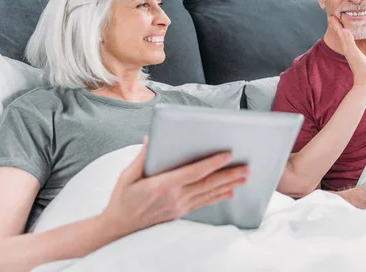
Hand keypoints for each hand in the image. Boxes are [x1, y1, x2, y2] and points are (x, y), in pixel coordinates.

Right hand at [100, 137, 248, 235]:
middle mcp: (175, 197)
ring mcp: (179, 207)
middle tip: (247, 168)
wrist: (118, 226)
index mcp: (164, 185)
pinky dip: (218, 197)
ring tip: (244, 178)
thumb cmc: (122, 199)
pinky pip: (203, 204)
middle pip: (208, 184)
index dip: (213, 163)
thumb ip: (142, 157)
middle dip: (229, 175)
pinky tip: (230, 193)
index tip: (228, 155)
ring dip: (228, 185)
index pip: (195, 172)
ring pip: (209, 194)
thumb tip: (150, 139)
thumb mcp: (127, 176)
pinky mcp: (180, 213)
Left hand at [328, 16, 365, 87]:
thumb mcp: (356, 54)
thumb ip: (350, 42)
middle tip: (331, 18)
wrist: (365, 80)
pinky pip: (350, 43)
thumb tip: (344, 30)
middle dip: (336, 27)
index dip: (336, 24)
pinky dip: (348, 38)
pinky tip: (350, 38)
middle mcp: (347, 49)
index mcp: (347, 47)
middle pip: (340, 35)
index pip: (340, 33)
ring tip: (339, 25)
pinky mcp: (355, 55)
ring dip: (340, 31)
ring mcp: (351, 52)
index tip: (331, 16)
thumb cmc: (362, 68)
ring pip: (344, 39)